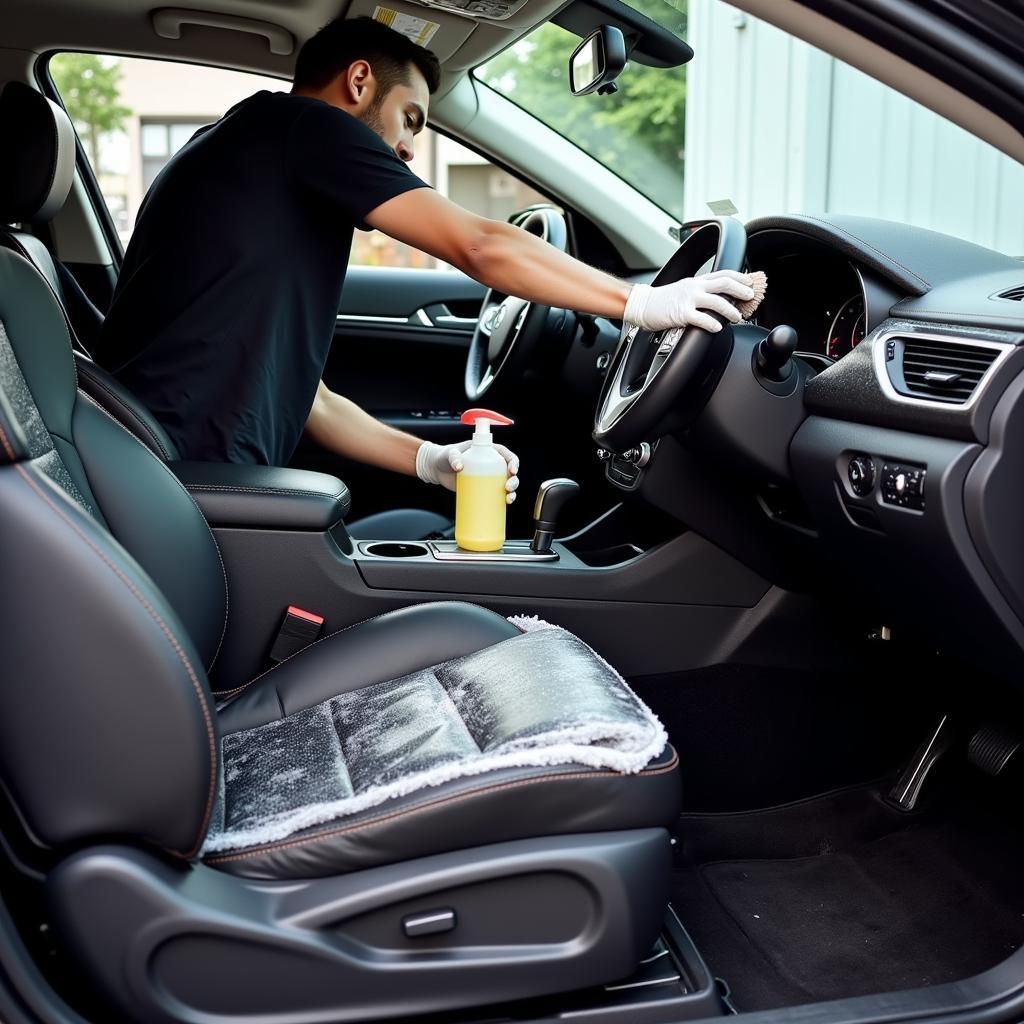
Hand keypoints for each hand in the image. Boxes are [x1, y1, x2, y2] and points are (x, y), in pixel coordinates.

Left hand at [416, 440, 519, 503]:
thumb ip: (454, 457)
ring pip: (506, 484)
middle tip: (507, 488)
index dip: (514, 462)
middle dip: (514, 481)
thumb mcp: (450, 454)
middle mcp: (491, 464)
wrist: (436, 469)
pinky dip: (503, 500)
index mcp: (488, 451)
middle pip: (510, 472)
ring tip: (508, 499)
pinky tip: (506, 504)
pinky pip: (497, 494)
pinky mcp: (482, 488)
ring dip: (512, 492)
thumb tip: (459, 466)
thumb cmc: (444, 456)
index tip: (512, 471)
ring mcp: (487, 477)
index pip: (506, 455)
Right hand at [624, 270, 754, 332]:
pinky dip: (712, 323)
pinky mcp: (681, 314)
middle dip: (741, 290)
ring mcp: (688, 300)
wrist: (642, 305)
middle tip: (750, 297)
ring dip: (731, 310)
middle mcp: (695, 287)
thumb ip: (701, 292)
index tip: (750, 282)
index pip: (723, 274)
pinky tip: (718, 327)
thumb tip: (719, 298)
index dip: (740, 277)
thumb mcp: (684, 289)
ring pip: (717, 301)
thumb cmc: (662, 300)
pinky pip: (701, 319)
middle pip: (724, 283)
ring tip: (737, 317)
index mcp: (697, 281)